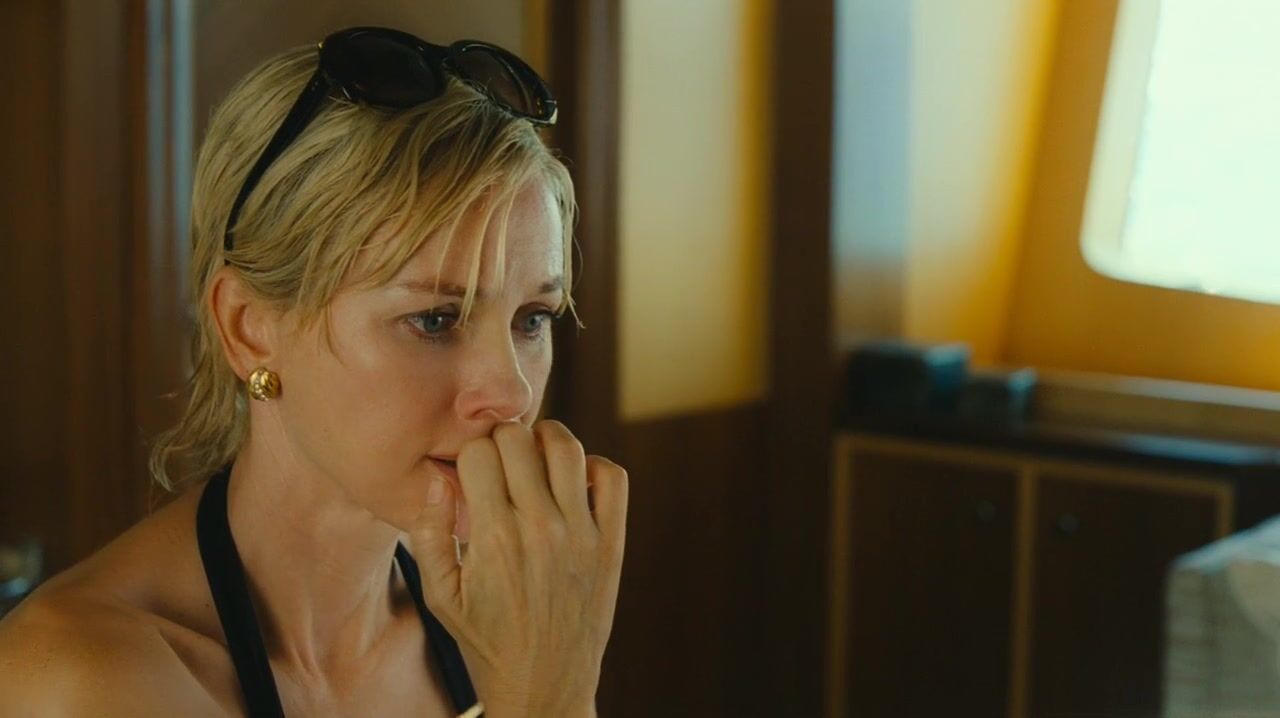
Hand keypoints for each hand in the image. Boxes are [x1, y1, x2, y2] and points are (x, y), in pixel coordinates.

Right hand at [408, 420, 627, 716]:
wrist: (543, 686)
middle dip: (502, 441)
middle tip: (500, 462)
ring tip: (534, 460)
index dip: (469, 456)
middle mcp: (539, 527)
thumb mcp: (440, 596)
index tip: (472, 475)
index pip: (478, 452)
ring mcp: (581, 533)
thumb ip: (429, 534)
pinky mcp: (611, 543)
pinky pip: (612, 477)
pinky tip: (572, 484)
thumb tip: (437, 481)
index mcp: (493, 537)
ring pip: (566, 446)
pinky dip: (593, 467)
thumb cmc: (485, 642)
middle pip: (518, 438)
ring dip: (545, 440)